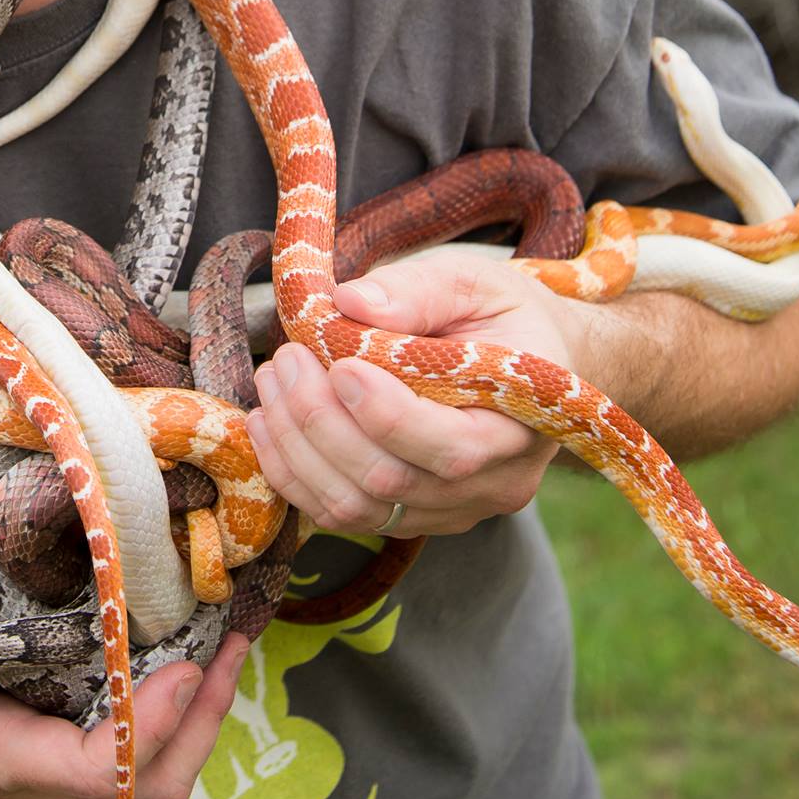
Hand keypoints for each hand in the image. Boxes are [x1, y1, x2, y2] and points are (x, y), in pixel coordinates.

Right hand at [0, 560, 250, 798]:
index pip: (91, 773)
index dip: (147, 732)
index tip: (181, 665)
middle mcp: (25, 767)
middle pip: (144, 786)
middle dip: (198, 723)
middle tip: (231, 642)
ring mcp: (39, 751)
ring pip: (146, 767)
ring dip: (195, 709)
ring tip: (227, 630)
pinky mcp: (43, 722)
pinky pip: (126, 732)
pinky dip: (167, 692)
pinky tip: (179, 628)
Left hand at [246, 249, 580, 537]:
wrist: (530, 357)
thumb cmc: (503, 314)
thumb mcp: (474, 282)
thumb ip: (417, 290)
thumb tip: (350, 301)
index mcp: (520, 426)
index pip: (451, 447)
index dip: (386, 414)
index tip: (339, 364)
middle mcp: (491, 485)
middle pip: (391, 481)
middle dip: (322, 421)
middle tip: (288, 358)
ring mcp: (449, 509)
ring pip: (356, 507)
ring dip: (297, 448)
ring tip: (272, 382)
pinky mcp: (409, 516)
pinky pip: (340, 513)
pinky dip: (292, 473)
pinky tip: (268, 421)